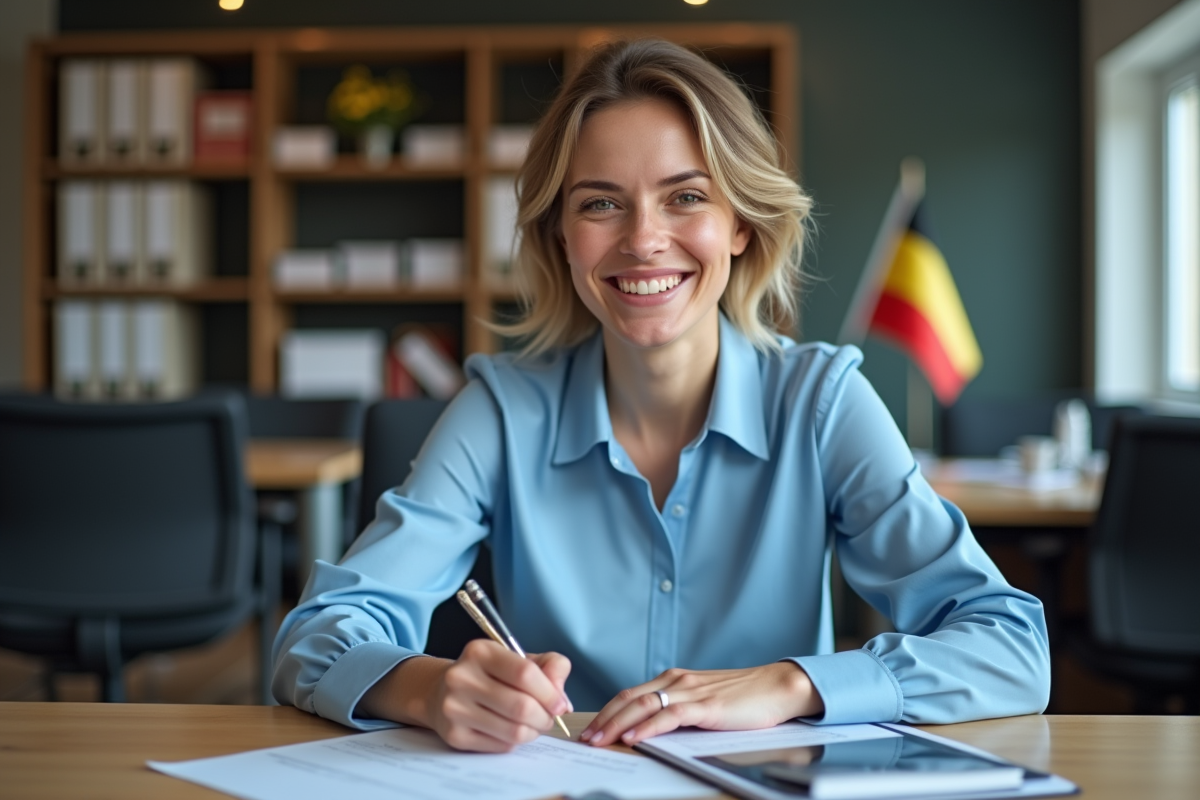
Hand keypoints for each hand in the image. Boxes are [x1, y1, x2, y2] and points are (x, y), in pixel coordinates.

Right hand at [359, 640, 571, 752]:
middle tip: (549, 718)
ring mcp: (455, 708)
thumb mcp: (519, 658)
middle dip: (545, 717)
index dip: (550, 693)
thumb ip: (551, 666)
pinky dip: (515, 742)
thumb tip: (562, 700)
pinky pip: (501, 746)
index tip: (560, 704)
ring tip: (534, 725)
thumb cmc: (490, 674)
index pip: (525, 673)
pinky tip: (511, 730)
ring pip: (514, 731)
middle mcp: (462, 677)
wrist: (441, 691)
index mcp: (480, 651)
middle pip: (521, 707)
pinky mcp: (455, 736)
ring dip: (534, 732)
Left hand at [580, 662, 822, 747]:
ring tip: (600, 739)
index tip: (591, 726)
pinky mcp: (706, 706)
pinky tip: (634, 737)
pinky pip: (669, 716)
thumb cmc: (745, 698)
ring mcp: (691, 692)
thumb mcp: (704, 702)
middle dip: (604, 718)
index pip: (631, 694)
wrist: (778, 687)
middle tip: (586, 737)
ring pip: (643, 705)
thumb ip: (680, 709)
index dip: (608, 710)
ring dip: (617, 724)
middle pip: (629, 698)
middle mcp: (677, 681)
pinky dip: (648, 727)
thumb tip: (654, 728)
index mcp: (675, 680)